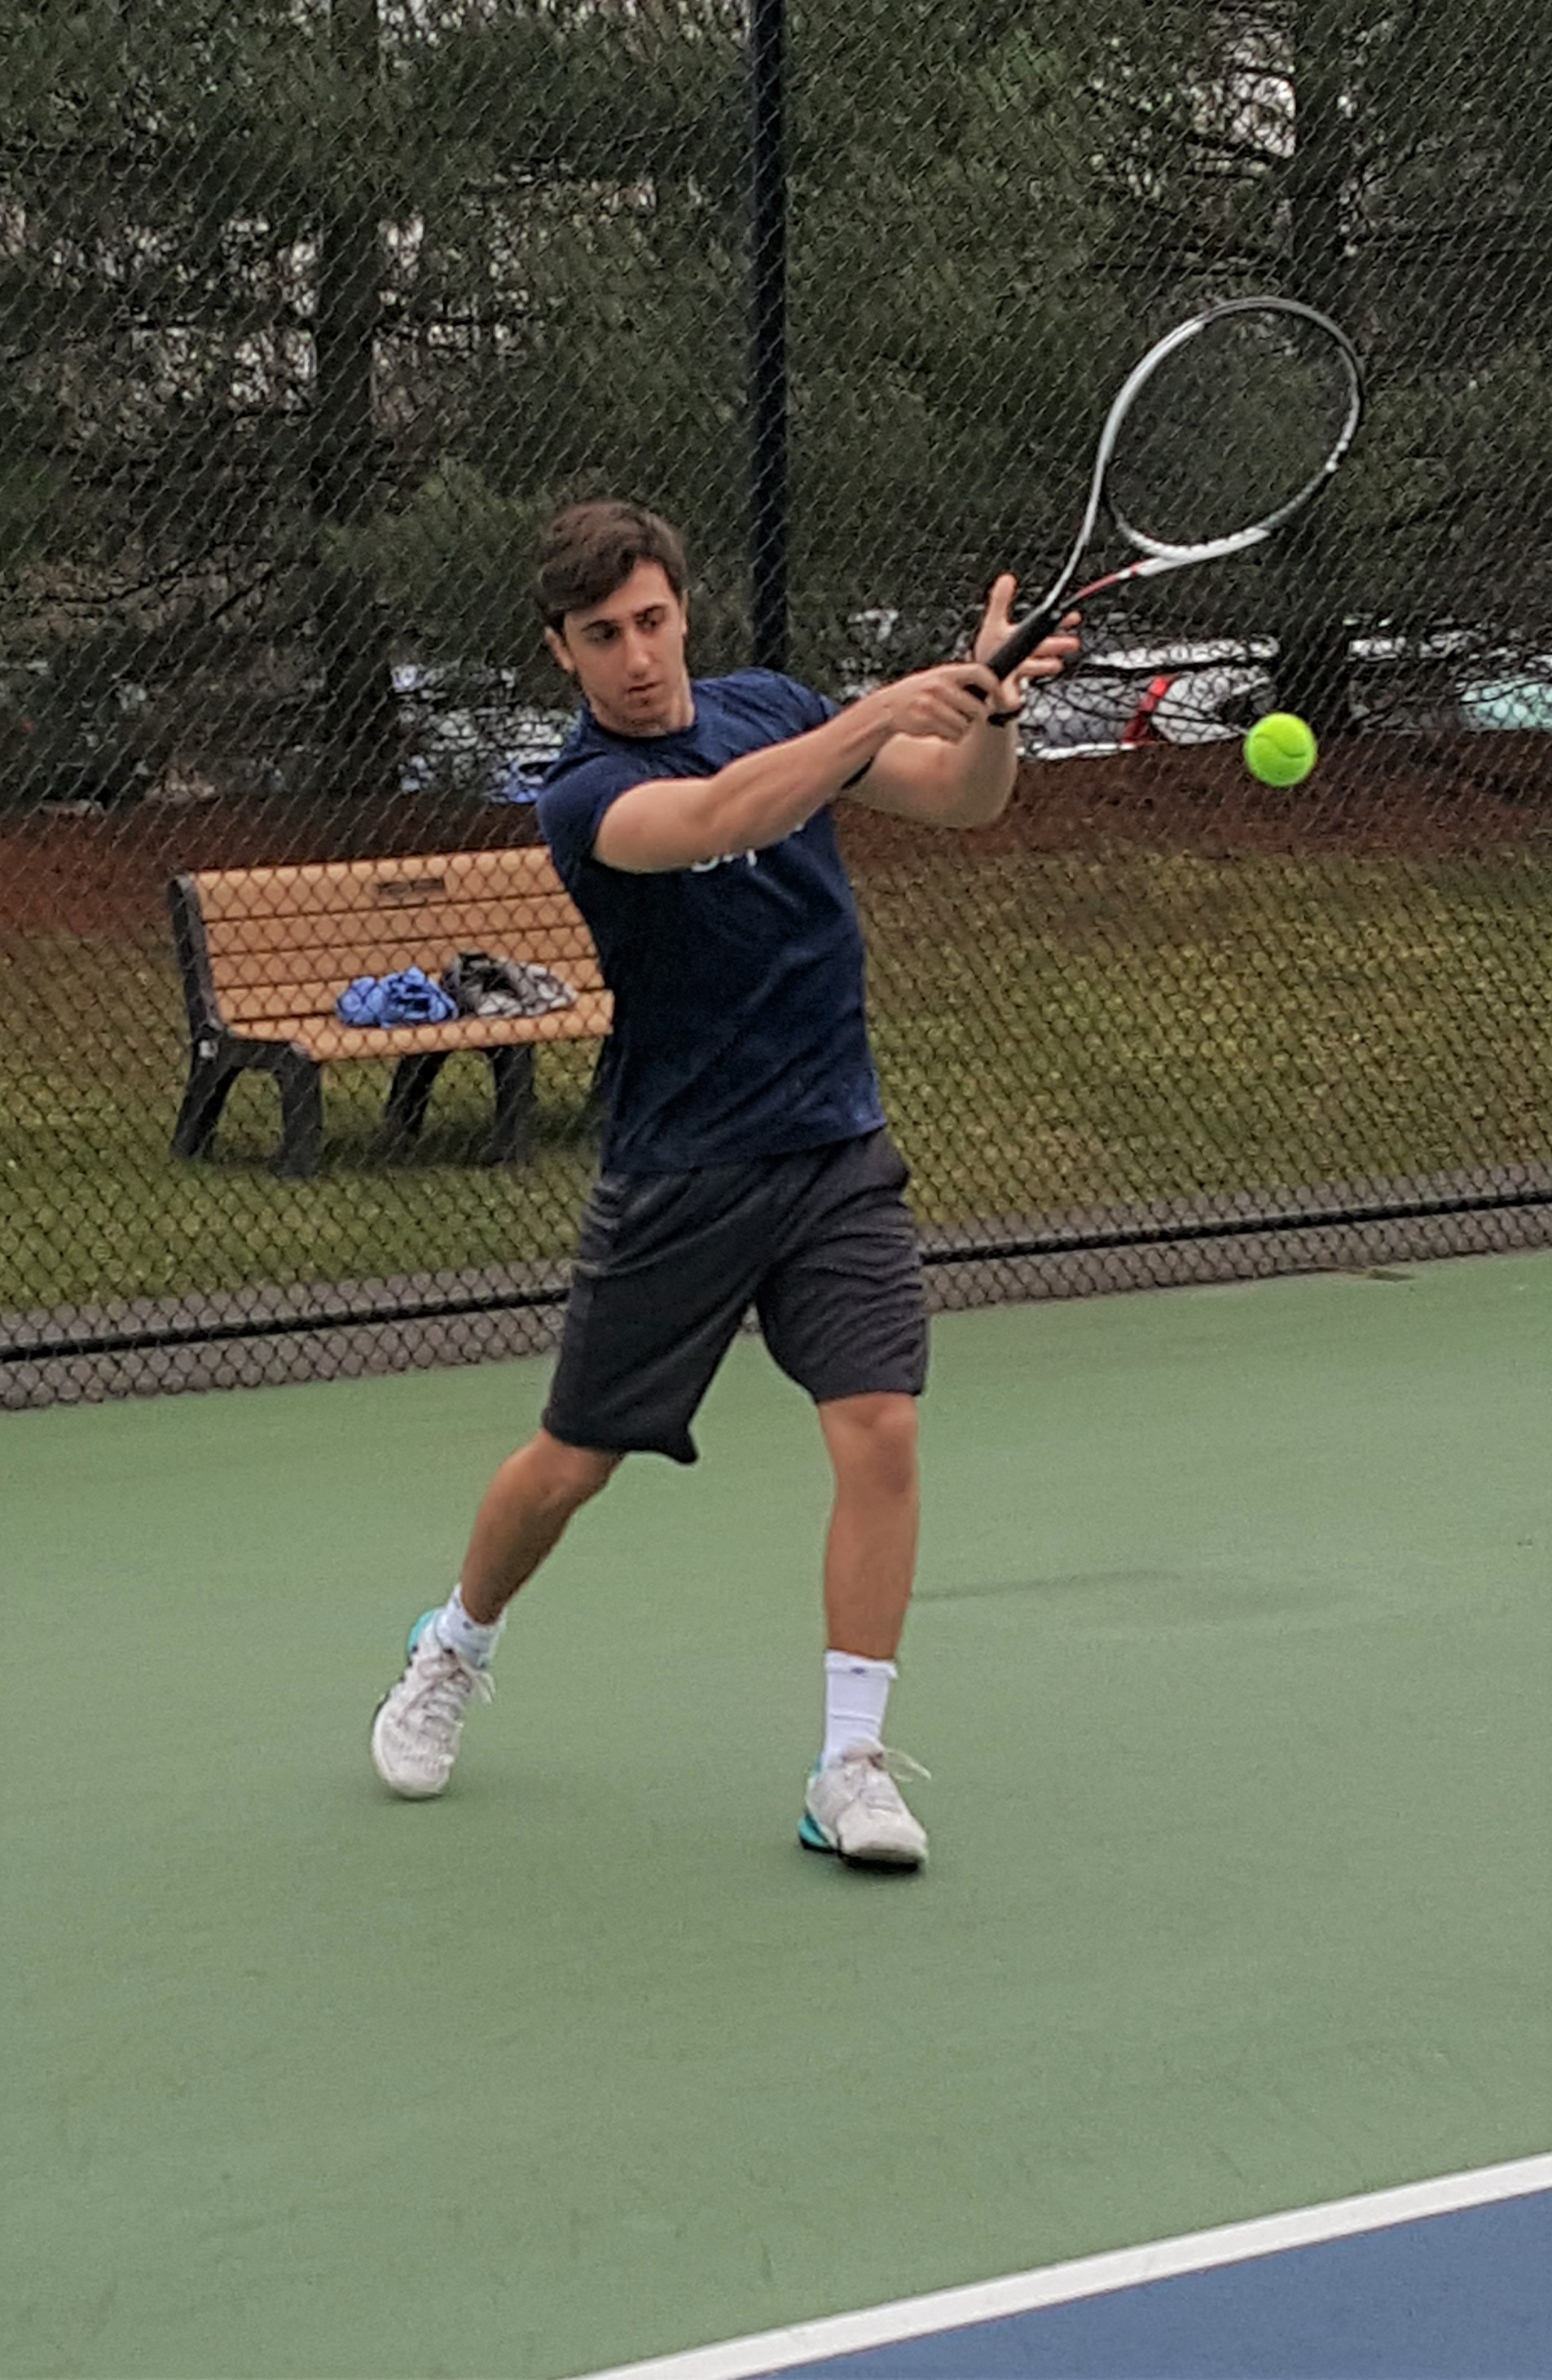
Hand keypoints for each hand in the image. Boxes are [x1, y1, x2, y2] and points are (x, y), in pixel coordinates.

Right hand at [867, 661, 1004, 744]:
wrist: (888, 707)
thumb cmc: (921, 694)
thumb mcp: (939, 679)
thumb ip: (964, 683)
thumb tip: (998, 693)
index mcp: (947, 673)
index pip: (979, 672)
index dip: (995, 686)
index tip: (1003, 699)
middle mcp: (939, 686)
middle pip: (977, 709)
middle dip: (977, 718)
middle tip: (967, 717)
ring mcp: (930, 704)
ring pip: (965, 726)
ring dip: (961, 730)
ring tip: (946, 723)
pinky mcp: (924, 721)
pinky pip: (951, 735)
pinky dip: (950, 737)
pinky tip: (938, 730)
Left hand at [974, 574, 1082, 712]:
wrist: (982, 682)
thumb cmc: (989, 654)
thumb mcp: (993, 624)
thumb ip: (1000, 601)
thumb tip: (1007, 577)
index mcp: (1022, 639)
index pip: (1044, 628)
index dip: (1060, 623)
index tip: (1075, 617)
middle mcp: (1024, 655)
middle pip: (1042, 648)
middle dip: (1057, 644)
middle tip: (1074, 642)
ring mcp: (1018, 673)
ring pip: (1031, 668)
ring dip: (1042, 667)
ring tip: (1056, 665)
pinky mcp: (1009, 690)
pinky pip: (1012, 694)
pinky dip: (1013, 698)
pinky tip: (1016, 702)